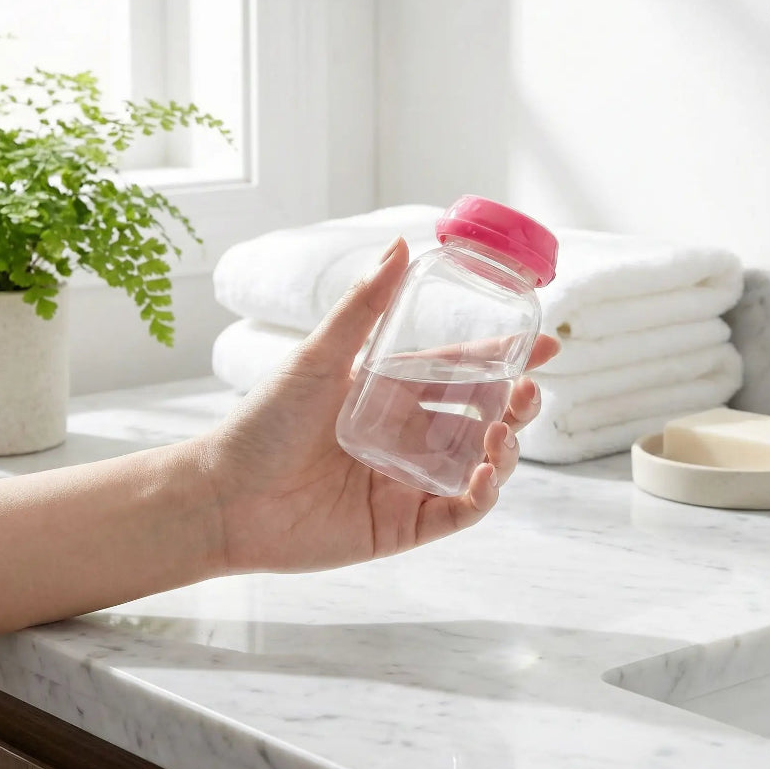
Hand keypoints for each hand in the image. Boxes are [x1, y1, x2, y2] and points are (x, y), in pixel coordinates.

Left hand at [203, 237, 558, 573]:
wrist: (223, 498)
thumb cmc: (263, 423)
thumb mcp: (319, 358)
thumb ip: (363, 307)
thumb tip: (400, 245)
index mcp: (393, 392)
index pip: (463, 371)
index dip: (506, 359)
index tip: (546, 344)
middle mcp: (408, 435)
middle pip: (483, 417)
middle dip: (515, 405)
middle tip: (529, 392)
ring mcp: (409, 480)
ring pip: (480, 464)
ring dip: (505, 448)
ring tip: (502, 433)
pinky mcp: (403, 524)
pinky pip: (459, 511)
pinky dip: (482, 495)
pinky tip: (485, 475)